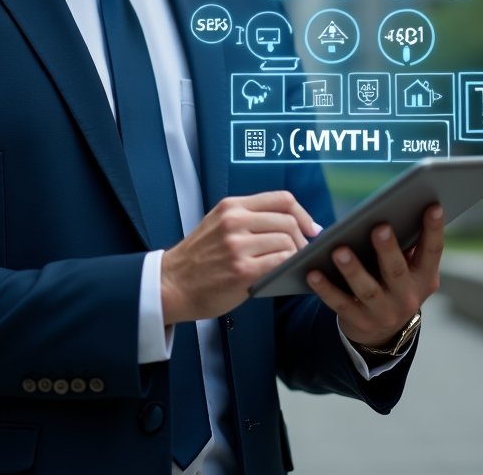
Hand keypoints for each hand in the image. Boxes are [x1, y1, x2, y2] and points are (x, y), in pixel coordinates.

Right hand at [161, 191, 320, 324]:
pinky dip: (288, 268)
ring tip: (292, 264)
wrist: (171, 283)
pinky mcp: (241, 271)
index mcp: (232, 206)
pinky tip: (285, 274)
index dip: (303, 214)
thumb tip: (289, 224)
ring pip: (287, 243)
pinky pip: (280, 263)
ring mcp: (238, 246)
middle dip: (303, 238)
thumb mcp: (218, 224)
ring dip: (295, 256)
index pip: (281, 199)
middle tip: (303, 252)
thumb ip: (248, 219)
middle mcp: (235, 221)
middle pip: (288, 221)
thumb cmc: (198, 258)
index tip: (311, 228)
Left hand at [307, 204, 443, 347]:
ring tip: (339, 250)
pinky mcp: (359, 321)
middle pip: (396, 270)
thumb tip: (399, 208)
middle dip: (388, 249)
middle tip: (379, 227)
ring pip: (366, 289)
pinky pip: (340, 303)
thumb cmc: (395, 283)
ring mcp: (383, 312)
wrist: (383, 332)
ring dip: (352, 269)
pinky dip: (325, 289)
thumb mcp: (411, 270)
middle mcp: (408, 298)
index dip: (434, 229)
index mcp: (424, 278)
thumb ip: (408, 245)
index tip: (433, 205)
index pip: (432, 251)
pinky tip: (313, 273)